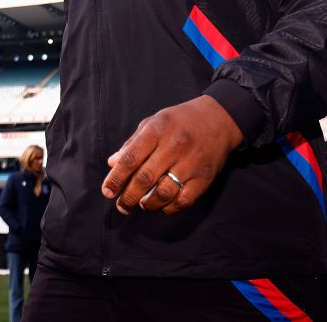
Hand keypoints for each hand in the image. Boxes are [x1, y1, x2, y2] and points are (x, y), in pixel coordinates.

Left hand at [101, 94, 242, 215]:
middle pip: (144, 179)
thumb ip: (132, 143)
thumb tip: (112, 164)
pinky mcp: (204, 177)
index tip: (107, 192)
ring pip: (163, 193)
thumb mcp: (153, 122)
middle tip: (121, 206)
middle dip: (128, 197)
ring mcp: (191, 163)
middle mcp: (174, 146)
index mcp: (158, 130)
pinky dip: (169, 208)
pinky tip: (162, 205)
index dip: (116, 178)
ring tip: (142, 204)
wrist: (219, 119)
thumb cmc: (180, 121)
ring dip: (148, 204)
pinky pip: (183, 201)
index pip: (131, 158)